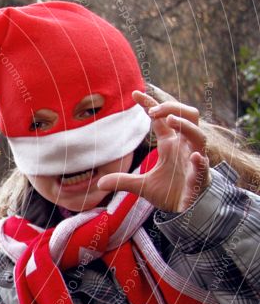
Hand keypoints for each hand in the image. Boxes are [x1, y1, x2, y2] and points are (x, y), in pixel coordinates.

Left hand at [98, 90, 210, 212]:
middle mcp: (184, 146)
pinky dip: (200, 161)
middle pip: (187, 116)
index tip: (135, 94)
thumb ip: (122, 181)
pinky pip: (204, 165)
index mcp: (171, 144)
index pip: (162, 119)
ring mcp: (195, 158)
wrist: (188, 209)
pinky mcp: (201, 175)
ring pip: (198, 134)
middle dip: (172, 108)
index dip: (151, 104)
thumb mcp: (142, 186)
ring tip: (170, 120)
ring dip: (186, 125)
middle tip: (152, 111)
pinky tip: (194, 157)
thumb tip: (99, 184)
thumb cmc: (170, 192)